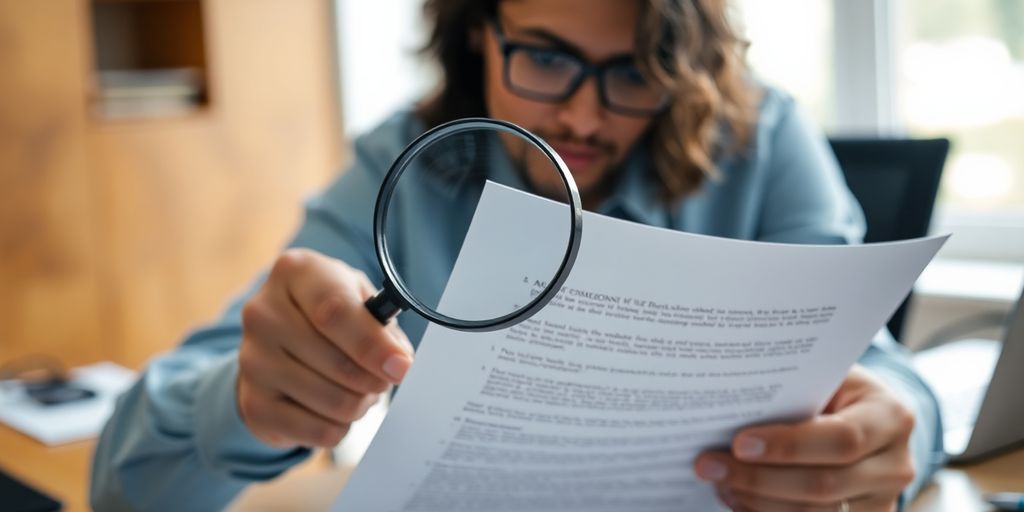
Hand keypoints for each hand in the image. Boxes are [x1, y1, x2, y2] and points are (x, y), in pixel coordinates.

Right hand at [237, 248, 413, 448]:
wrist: (278, 344)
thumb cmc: (331, 316)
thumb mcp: (360, 301)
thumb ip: (384, 329)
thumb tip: (399, 364)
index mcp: (295, 272)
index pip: (334, 311)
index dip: (372, 345)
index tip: (400, 367)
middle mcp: (262, 312)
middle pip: (336, 362)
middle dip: (373, 379)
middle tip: (379, 376)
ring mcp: (251, 360)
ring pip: (331, 401)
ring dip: (359, 404)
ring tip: (357, 390)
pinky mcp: (253, 403)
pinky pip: (318, 431)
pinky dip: (339, 426)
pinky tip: (332, 409)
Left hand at [695, 365, 915, 511]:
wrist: (869, 418)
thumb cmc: (836, 390)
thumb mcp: (827, 378)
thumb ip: (793, 391)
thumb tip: (728, 405)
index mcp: (890, 417)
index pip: (842, 439)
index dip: (789, 445)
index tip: (740, 443)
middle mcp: (895, 465)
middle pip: (823, 485)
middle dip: (758, 478)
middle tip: (709, 465)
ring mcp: (883, 501)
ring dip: (757, 501)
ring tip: (719, 481)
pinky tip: (738, 499)